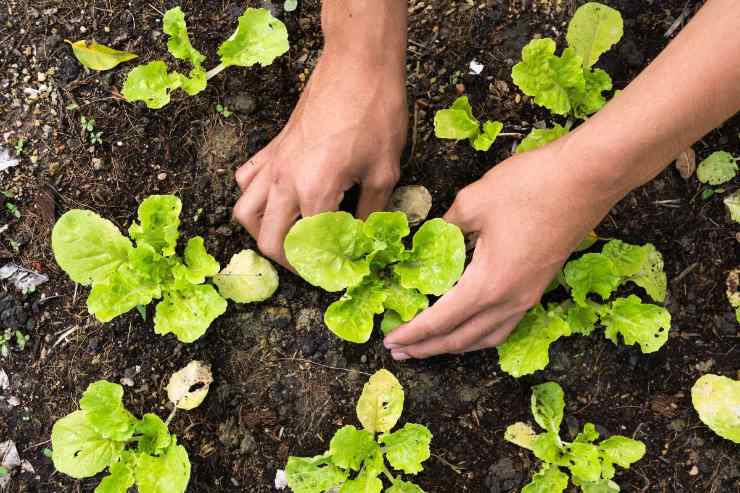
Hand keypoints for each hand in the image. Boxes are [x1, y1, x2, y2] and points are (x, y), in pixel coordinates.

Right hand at [233, 51, 406, 267]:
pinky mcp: (272, 147)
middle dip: (289, 262)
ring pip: (246, 212)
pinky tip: (276, 199)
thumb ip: (372, 212)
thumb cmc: (376, 114)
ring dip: (262, 233)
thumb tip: (365, 239)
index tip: (340, 274)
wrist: (357, 66)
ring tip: (287, 239)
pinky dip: (254, 197)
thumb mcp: (384, 171)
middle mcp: (285, 182)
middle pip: (269, 240)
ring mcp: (274, 164)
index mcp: (315, 192)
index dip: (326, 268)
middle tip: (313, 266)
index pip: (311, 247)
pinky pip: (248, 179)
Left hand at [383, 138, 624, 358]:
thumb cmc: (530, 186)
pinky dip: (480, 334)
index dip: (412, 333)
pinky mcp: (540, 286)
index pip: (440, 321)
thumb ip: (445, 227)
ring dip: (455, 345)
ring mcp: (529, 296)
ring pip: (486, 337)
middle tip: (399, 350)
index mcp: (488, 285)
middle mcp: (509, 301)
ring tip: (430, 346)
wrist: (588, 177)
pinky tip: (470, 326)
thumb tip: (429, 239)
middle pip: (461, 339)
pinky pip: (504, 325)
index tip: (390, 340)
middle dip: (427, 347)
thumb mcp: (473, 202)